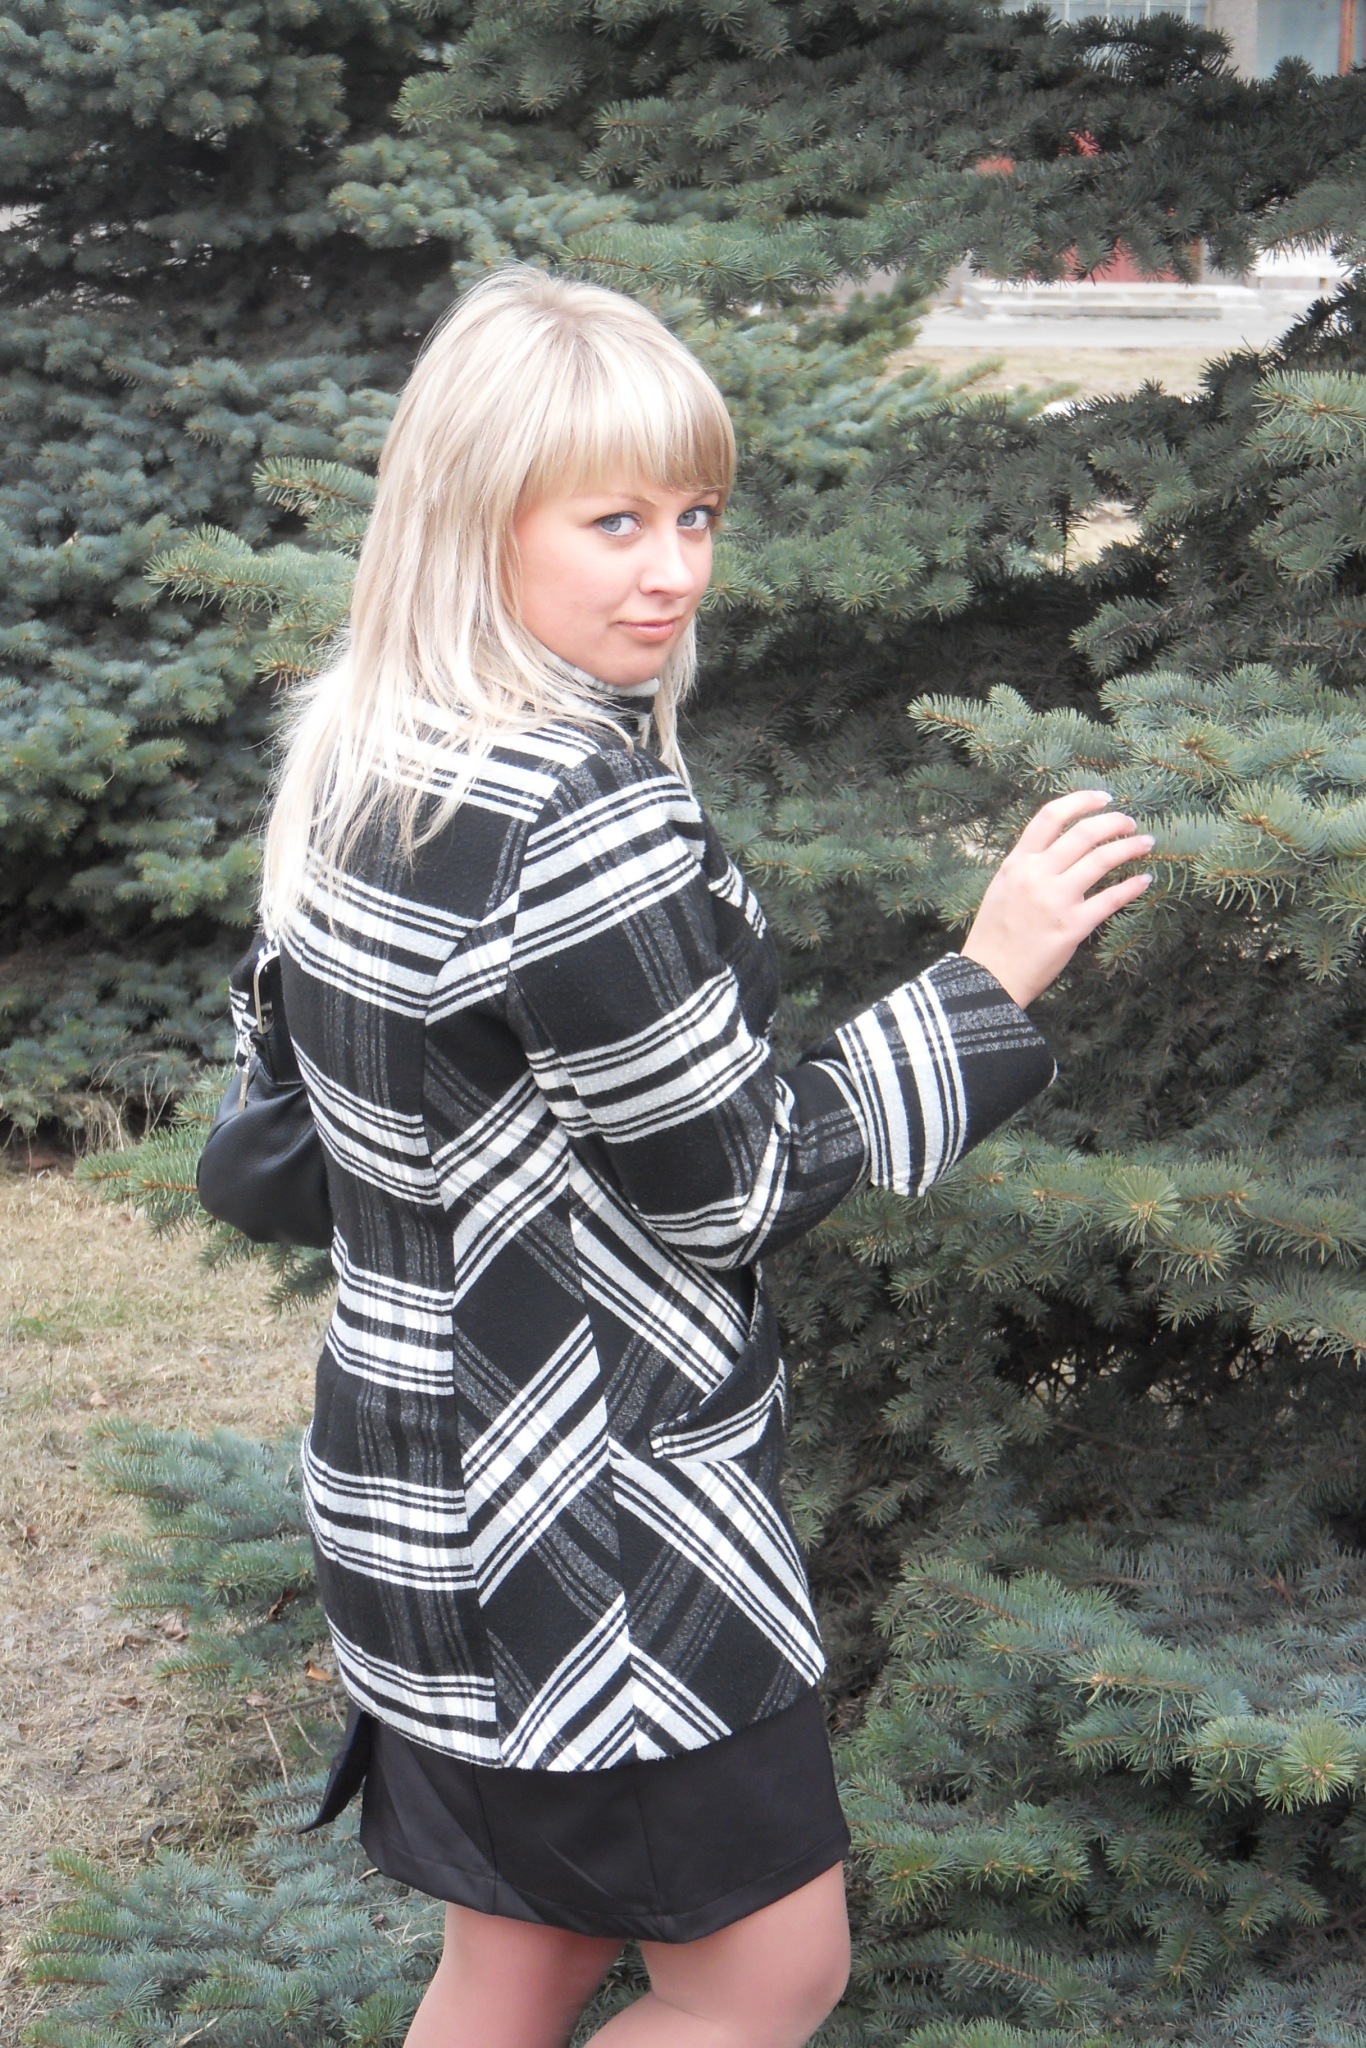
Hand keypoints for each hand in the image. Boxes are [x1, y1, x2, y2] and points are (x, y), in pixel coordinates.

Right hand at [960, 790, 1152, 1008]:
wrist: (989, 976)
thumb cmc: (995, 934)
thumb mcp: (1002, 887)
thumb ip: (1028, 865)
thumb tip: (1060, 846)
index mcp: (1017, 863)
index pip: (1050, 816)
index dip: (1081, 800)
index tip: (1103, 797)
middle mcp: (1036, 875)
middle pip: (1083, 833)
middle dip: (1114, 822)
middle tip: (1130, 823)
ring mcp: (1056, 900)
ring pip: (1102, 859)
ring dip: (1130, 847)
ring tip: (1146, 844)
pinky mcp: (1073, 926)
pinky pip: (1111, 898)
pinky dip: (1132, 886)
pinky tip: (1144, 880)